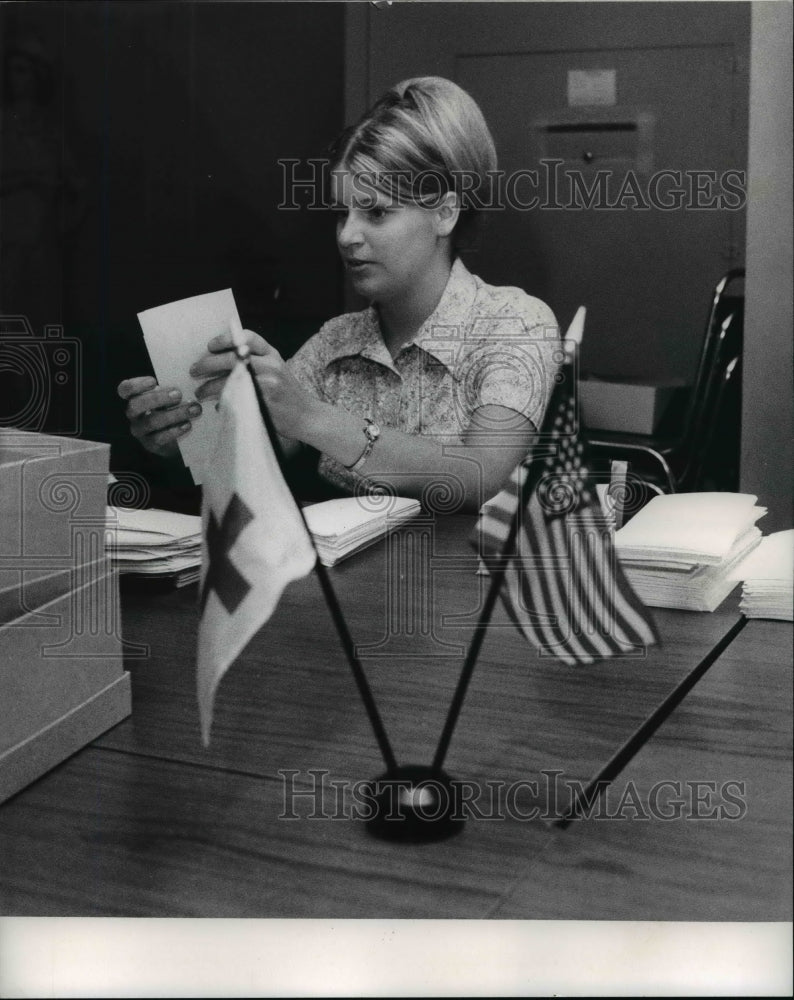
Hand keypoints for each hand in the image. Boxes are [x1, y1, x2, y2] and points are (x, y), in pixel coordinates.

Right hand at [117, 376, 202, 456]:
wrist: (176, 437)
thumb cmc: (171, 409)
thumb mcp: (168, 398)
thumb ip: (171, 390)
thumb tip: (186, 384)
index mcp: (135, 398)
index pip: (125, 389)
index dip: (135, 385)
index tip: (153, 381)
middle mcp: (133, 415)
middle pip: (135, 405)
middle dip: (157, 398)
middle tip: (178, 394)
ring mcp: (140, 431)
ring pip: (151, 422)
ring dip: (174, 414)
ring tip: (193, 409)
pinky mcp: (150, 444)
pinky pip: (160, 438)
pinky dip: (175, 430)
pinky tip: (187, 424)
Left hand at [190, 329, 315, 440]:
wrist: (307, 415)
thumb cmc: (287, 393)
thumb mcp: (276, 369)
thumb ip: (255, 361)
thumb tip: (220, 360)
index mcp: (272, 354)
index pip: (247, 337)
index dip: (225, 339)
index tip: (210, 346)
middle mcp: (270, 365)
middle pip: (232, 358)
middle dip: (208, 364)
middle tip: (195, 370)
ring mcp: (268, 384)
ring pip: (229, 380)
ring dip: (209, 386)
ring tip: (200, 392)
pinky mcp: (264, 402)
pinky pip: (236, 399)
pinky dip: (223, 402)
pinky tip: (218, 405)